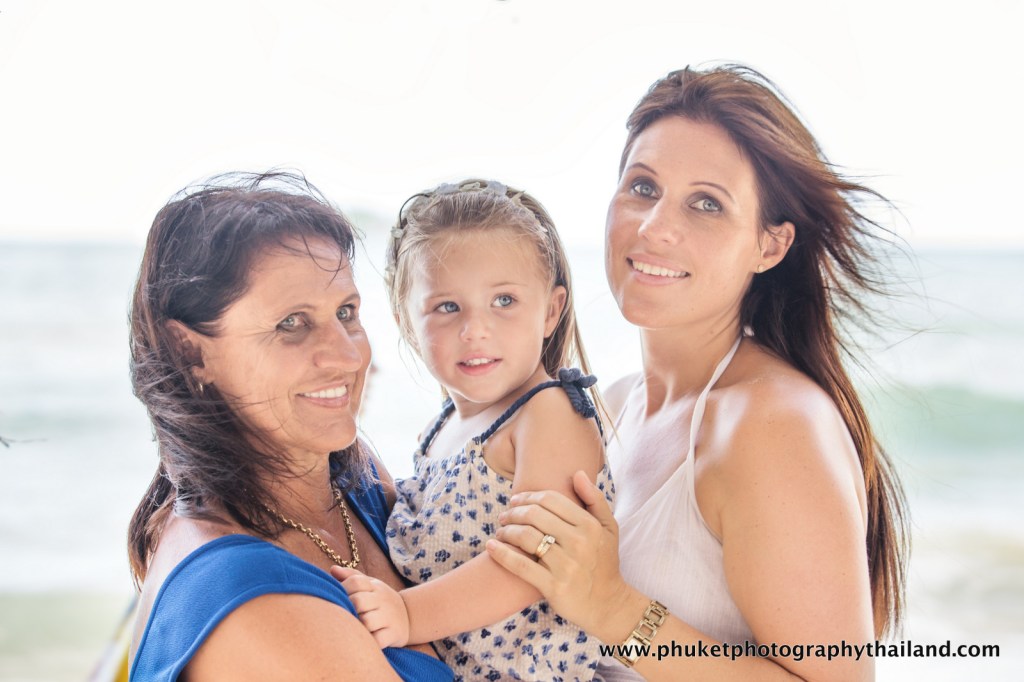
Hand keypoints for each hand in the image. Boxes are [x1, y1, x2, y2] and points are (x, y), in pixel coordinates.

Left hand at [330, 566, 410, 648]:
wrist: (409, 616)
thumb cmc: (380, 600)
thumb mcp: (370, 585)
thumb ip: (352, 577)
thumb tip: (333, 570)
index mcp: (375, 587)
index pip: (356, 581)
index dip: (343, 589)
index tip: (339, 598)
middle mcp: (382, 600)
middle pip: (358, 601)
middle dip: (349, 609)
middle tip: (346, 615)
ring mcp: (389, 618)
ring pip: (367, 621)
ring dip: (358, 627)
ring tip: (355, 628)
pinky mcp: (393, 634)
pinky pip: (377, 640)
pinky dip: (369, 642)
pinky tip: (365, 640)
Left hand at [486, 470, 630, 636]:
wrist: (609, 604)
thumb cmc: (605, 563)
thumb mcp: (608, 528)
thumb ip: (595, 499)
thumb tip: (577, 473)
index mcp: (589, 526)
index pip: (550, 500)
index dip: (528, 496)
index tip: (516, 500)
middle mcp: (578, 543)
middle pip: (534, 515)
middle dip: (513, 512)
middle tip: (504, 515)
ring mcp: (565, 565)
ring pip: (525, 537)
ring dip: (506, 530)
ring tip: (500, 531)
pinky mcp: (553, 586)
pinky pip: (521, 565)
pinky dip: (502, 554)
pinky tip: (491, 546)